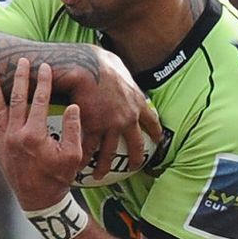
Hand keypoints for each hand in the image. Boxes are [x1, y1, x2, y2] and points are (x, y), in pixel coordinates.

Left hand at [0, 59, 84, 210]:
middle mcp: (15, 135)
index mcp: (35, 135)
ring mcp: (3, 141)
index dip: (43, 82)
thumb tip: (74, 107)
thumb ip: (74, 130)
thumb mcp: (73, 156)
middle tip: (20, 60)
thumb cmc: (58, 178)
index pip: (40, 101)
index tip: (45, 66)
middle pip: (17, 99)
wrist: (38, 200)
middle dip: (19, 78)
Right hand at [65, 48, 162, 175]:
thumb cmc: (101, 62)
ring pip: (110, 152)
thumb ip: (123, 79)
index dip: (154, 132)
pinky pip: (89, 149)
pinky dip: (84, 159)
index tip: (157, 141)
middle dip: (136, 158)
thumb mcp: (120, 68)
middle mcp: (128, 118)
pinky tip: (80, 167)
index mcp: (137, 102)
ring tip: (100, 175)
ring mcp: (111, 125)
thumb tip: (120, 75)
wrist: (88, 67)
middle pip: (135, 144)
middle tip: (135, 167)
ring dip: (104, 166)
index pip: (151, 120)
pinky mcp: (94, 128)